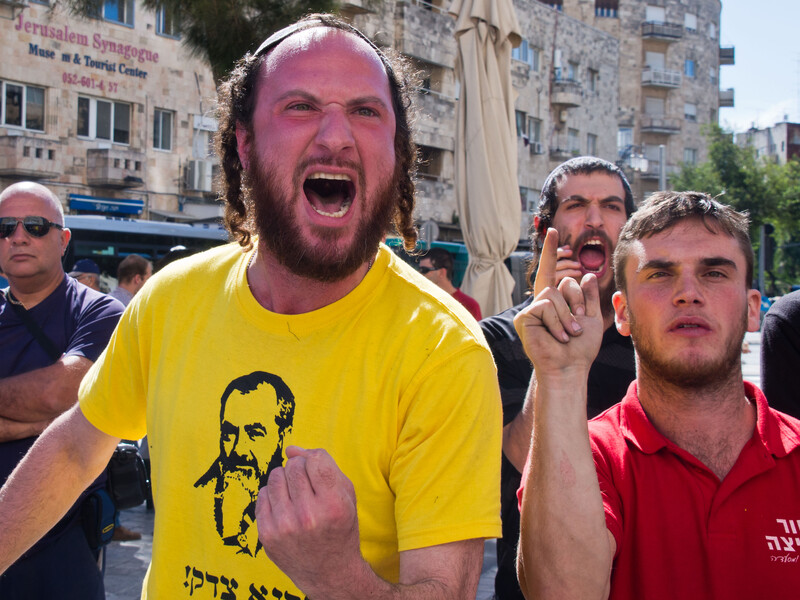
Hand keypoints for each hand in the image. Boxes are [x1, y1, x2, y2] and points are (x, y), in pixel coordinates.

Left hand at [256, 446, 363, 594]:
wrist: (329, 572)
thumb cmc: (340, 527)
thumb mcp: (345, 495)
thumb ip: (324, 465)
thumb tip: (290, 449)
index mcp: (333, 505)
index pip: (315, 459)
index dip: (315, 461)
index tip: (318, 472)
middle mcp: (308, 516)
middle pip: (293, 466)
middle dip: (300, 470)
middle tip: (307, 486)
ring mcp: (284, 527)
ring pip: (275, 477)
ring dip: (285, 480)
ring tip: (295, 495)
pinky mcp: (267, 535)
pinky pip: (262, 494)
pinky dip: (273, 496)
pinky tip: (285, 508)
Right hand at [515, 229, 603, 378]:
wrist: (569, 367)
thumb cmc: (580, 348)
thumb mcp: (592, 318)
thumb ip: (590, 297)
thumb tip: (588, 274)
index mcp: (556, 301)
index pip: (554, 272)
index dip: (552, 251)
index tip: (553, 231)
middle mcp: (542, 302)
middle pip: (562, 283)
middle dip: (577, 303)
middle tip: (578, 324)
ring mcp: (532, 310)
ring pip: (554, 295)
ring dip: (567, 316)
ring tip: (569, 333)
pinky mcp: (524, 318)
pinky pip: (545, 306)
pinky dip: (557, 322)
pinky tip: (559, 336)